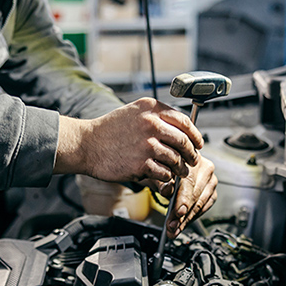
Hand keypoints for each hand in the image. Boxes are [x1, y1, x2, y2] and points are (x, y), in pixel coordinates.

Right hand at [55, 98, 202, 183]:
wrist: (86, 144)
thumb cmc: (108, 130)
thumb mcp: (133, 113)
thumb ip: (156, 118)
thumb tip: (181, 130)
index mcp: (151, 108)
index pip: (184, 121)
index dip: (195, 134)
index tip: (198, 143)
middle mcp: (151, 124)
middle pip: (184, 141)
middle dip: (192, 153)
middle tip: (193, 160)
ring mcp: (146, 145)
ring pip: (176, 159)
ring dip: (180, 168)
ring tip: (179, 171)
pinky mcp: (141, 164)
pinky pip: (164, 173)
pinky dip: (166, 177)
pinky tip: (163, 176)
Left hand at [144, 154, 217, 237]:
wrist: (172, 165)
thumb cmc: (165, 168)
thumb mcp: (158, 172)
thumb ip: (161, 181)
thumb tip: (166, 190)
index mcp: (191, 158)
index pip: (189, 181)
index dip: (184, 199)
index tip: (178, 213)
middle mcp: (205, 168)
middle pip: (196, 195)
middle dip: (182, 214)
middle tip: (172, 226)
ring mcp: (211, 180)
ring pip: (200, 204)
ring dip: (186, 219)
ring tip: (174, 229)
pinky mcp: (212, 192)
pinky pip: (204, 208)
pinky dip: (192, 217)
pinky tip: (182, 224)